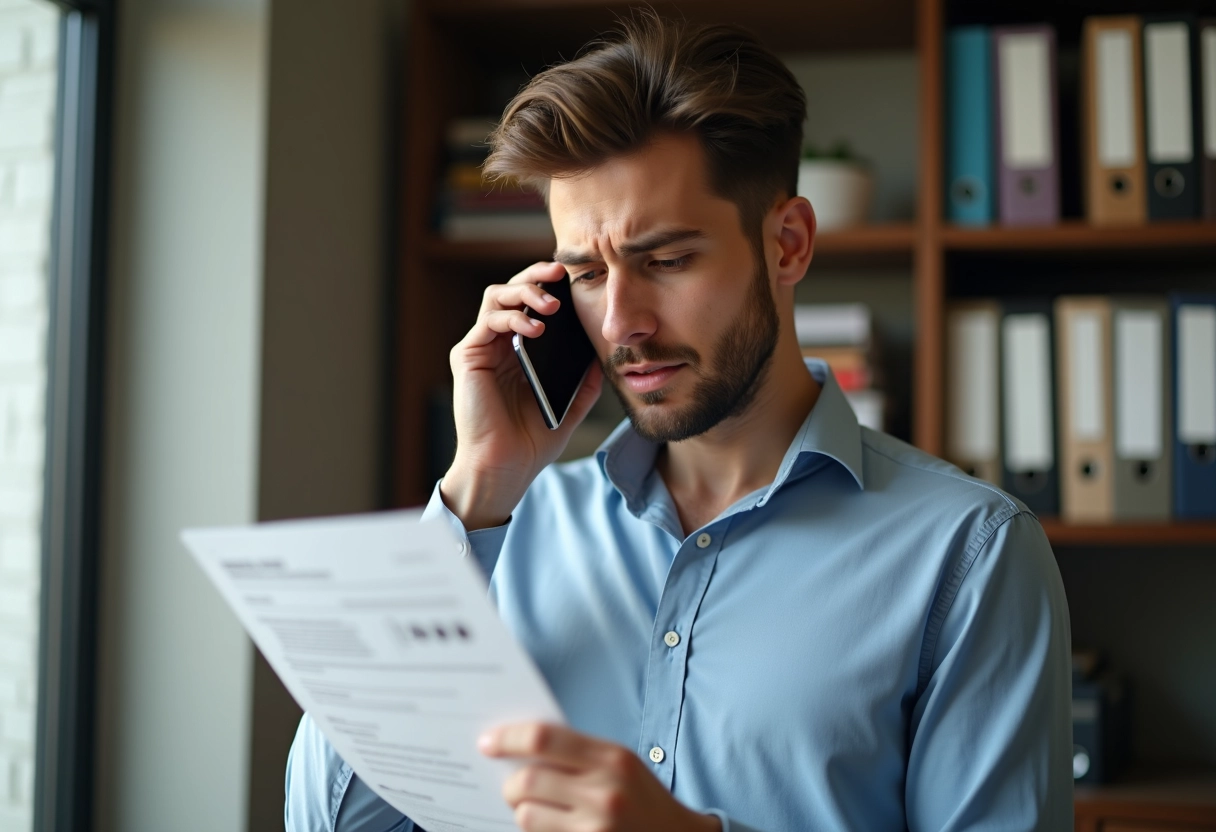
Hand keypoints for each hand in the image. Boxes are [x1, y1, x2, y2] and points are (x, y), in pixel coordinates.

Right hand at [443, 262, 602, 530]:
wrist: (505, 467)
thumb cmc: (532, 440)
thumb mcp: (572, 403)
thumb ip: (586, 378)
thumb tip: (604, 350)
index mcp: (522, 351)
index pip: (534, 304)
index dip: (552, 286)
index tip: (577, 279)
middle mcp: (499, 343)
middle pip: (514, 290)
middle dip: (537, 275)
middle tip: (561, 271)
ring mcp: (482, 347)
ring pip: (497, 295)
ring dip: (525, 290)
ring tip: (551, 303)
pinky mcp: (468, 355)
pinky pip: (489, 320)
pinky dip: (513, 316)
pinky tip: (536, 328)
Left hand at [479, 722, 720, 831]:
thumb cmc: (641, 797)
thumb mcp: (619, 763)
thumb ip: (576, 752)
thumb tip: (517, 746)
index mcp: (612, 757)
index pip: (543, 739)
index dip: (508, 738)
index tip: (487, 742)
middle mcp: (604, 791)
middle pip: (526, 781)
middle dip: (510, 784)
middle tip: (511, 785)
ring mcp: (596, 827)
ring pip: (526, 815)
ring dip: (522, 812)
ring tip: (536, 808)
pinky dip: (536, 831)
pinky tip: (550, 825)